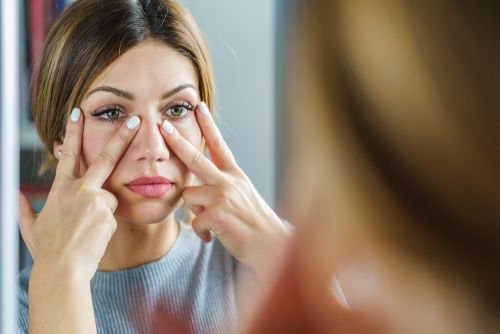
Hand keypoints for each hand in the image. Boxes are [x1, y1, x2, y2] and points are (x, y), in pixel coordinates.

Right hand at [18, 108, 140, 280]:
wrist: (62, 270)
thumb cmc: (47, 250)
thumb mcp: (31, 227)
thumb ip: (24, 207)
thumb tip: (16, 194)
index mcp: (60, 189)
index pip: (68, 154)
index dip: (73, 132)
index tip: (79, 112)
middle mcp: (79, 190)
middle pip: (105, 158)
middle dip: (121, 137)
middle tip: (135, 119)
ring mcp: (96, 201)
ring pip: (110, 197)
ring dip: (102, 210)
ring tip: (86, 230)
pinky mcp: (109, 214)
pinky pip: (113, 215)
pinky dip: (106, 224)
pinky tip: (94, 236)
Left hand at [160, 102, 291, 276]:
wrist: (271, 245)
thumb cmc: (254, 221)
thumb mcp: (243, 195)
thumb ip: (222, 184)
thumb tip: (195, 185)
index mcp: (235, 175)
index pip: (219, 145)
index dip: (208, 125)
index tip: (199, 107)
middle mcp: (229, 181)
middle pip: (196, 158)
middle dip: (177, 142)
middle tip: (163, 127)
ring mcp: (223, 197)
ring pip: (188, 195)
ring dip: (195, 210)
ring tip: (213, 221)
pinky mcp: (217, 216)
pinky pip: (194, 221)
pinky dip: (201, 232)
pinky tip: (213, 236)